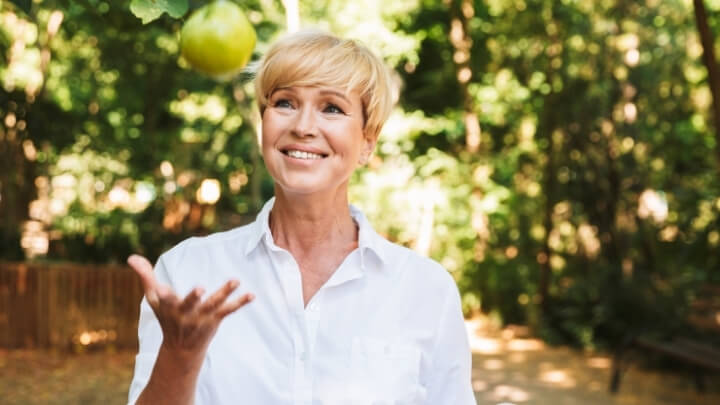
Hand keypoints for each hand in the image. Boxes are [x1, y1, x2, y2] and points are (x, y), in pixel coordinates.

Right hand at [127, 254, 253, 355]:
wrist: (181, 350)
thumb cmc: (166, 318)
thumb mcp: (153, 299)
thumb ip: (145, 276)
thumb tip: (131, 257)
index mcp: (168, 307)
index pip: (165, 300)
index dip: (163, 294)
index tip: (161, 289)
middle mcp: (185, 314)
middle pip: (188, 305)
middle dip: (192, 298)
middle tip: (199, 289)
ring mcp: (201, 318)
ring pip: (213, 305)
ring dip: (224, 293)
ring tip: (236, 280)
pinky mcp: (214, 320)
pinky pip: (228, 310)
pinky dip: (240, 303)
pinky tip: (252, 295)